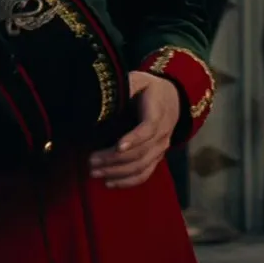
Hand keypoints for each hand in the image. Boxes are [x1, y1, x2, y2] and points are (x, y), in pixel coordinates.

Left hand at [90, 71, 179, 189]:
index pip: (149, 128)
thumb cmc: (148, 88)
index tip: (117, 146)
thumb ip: (127, 85)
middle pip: (141, 152)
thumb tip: (107, 93)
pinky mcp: (157, 158)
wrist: (172, 99)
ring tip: (94, 172)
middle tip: (91, 161)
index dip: (134, 138)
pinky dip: (127, 182)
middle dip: (114, 159)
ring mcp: (161, 148)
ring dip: (117, 172)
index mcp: (158, 112)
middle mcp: (162, 134)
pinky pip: (145, 174)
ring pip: (141, 166)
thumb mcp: (139, 79)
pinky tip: (109, 183)